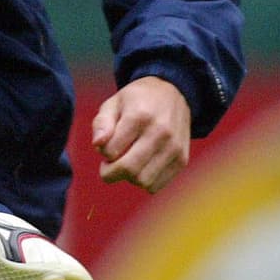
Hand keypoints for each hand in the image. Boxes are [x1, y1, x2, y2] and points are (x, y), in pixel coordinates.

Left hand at [90, 76, 190, 193]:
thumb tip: (98, 145)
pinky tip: (142, 166)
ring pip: (144, 182)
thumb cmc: (136, 100)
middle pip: (129, 170)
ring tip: (128, 162)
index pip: (112, 151)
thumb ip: (101, 123)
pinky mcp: (182, 159)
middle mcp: (160, 131)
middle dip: (111, 173)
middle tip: (108, 165)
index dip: (103, 153)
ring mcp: (173, 147)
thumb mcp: (114, 103)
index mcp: (139, 115)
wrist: (173, 93)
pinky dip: (144, 181)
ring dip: (129, 178)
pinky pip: (156, 186)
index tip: (106, 147)